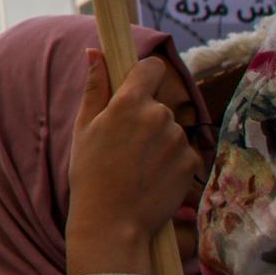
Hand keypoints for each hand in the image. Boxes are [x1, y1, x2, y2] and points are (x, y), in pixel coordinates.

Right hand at [67, 51, 198, 271]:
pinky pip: (182, 151)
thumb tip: (95, 53)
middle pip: (158, 103)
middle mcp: (159, 115)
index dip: (144, 74)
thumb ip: (95, 86)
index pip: (152, 67)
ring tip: (136, 166)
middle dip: (145, 116)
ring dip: (158, 140)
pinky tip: (151, 177)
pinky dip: (170, 161)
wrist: (112, 222)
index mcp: (129, 102)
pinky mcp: (191, 161)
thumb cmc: (90, 173)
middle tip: (124, 144)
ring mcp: (178, 139)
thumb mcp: (84, 127)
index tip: (135, 87)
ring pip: (170, 129)